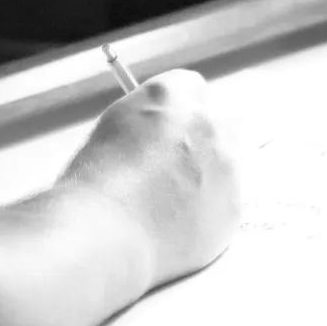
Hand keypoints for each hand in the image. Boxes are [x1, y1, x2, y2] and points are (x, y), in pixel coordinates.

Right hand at [58, 71, 241, 290]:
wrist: (105, 237)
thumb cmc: (92, 187)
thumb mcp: (112, 131)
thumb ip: (146, 123)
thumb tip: (158, 133)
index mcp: (170, 96)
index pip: (192, 88)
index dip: (179, 112)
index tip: (170, 129)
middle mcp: (207, 124)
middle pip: (224, 119)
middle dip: (206, 138)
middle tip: (179, 165)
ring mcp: (227, 166)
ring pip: (231, 163)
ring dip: (210, 176)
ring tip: (172, 205)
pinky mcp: (233, 208)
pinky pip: (227, 203)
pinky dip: (208, 212)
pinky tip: (177, 227)